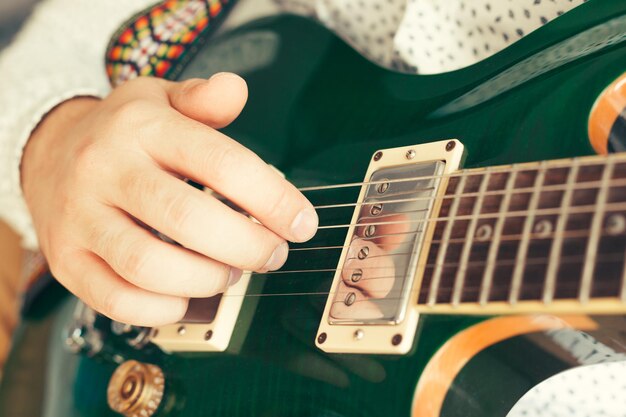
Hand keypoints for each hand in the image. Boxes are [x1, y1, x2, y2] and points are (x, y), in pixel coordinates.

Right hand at [21, 74, 317, 325]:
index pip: (222, 163)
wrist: (49, 153)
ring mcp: (81, 217)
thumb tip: (235, 89)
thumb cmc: (122, 132)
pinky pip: (116, 299)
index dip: (273, 199)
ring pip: (150, 265)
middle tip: (272, 254)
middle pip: (189, 219)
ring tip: (230, 272)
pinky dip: (162, 308)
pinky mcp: (67, 259)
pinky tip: (186, 295)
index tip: (302, 223)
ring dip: (208, 279)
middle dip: (248, 247)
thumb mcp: (160, 99)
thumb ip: (203, 99)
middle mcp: (107, 170)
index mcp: (143, 127)